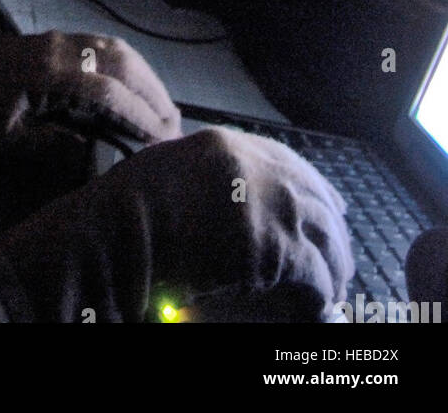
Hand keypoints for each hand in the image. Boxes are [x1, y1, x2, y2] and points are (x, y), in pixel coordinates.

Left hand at [0, 25, 181, 159]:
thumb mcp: (7, 137)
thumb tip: (95, 158)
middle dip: (154, 96)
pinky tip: (144, 88)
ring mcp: (68, 39)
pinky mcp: (69, 38)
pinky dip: (134, 68)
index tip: (160, 140)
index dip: (137, 116)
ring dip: (149, 80)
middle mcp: (65, 50)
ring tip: (166, 110)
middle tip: (175, 128)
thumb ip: (51, 147)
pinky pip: (111, 47)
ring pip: (121, 52)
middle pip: (124, 65)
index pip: (106, 93)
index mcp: (49, 74)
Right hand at [0, 125, 353, 321]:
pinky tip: (319, 307)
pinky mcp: (275, 249)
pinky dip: (322, 294)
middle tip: (339, 256)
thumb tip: (222, 195)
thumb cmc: (124, 212)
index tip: (331, 205)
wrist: (114, 238)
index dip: (314, 186)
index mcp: (224, 146)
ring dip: (332, 266)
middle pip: (314, 196)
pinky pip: (315, 274)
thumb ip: (200, 175)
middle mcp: (254, 168)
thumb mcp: (163, 171)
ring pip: (324, 236)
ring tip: (332, 289)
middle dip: (332, 229)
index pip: (288, 160)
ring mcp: (267, 206)